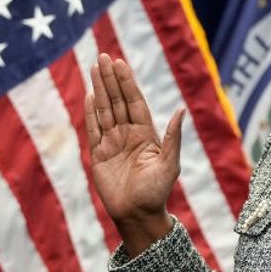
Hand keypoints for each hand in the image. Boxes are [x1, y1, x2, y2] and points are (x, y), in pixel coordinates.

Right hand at [85, 53, 183, 254]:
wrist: (137, 216)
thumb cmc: (156, 192)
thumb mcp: (169, 164)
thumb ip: (173, 137)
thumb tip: (181, 110)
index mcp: (145, 134)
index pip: (134, 102)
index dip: (127, 82)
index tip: (120, 62)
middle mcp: (127, 134)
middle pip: (116, 100)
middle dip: (110, 78)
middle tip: (103, 55)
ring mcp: (111, 143)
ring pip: (104, 110)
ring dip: (99, 89)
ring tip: (94, 67)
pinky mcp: (98, 154)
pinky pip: (93, 129)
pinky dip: (90, 112)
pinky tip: (88, 95)